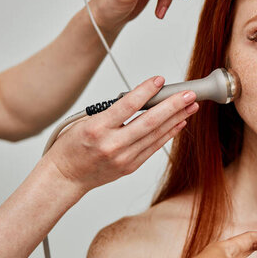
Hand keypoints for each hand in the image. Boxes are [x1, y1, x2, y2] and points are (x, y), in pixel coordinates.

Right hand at [43, 76, 197, 193]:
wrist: (65, 177)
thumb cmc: (72, 146)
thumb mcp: (85, 122)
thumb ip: (112, 112)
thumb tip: (142, 98)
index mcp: (97, 129)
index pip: (126, 106)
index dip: (145, 91)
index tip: (160, 80)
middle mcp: (112, 145)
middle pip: (149, 122)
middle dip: (173, 106)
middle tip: (189, 94)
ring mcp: (123, 158)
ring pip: (156, 134)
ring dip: (177, 118)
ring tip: (191, 106)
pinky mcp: (131, 166)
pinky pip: (154, 147)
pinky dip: (168, 133)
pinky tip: (179, 122)